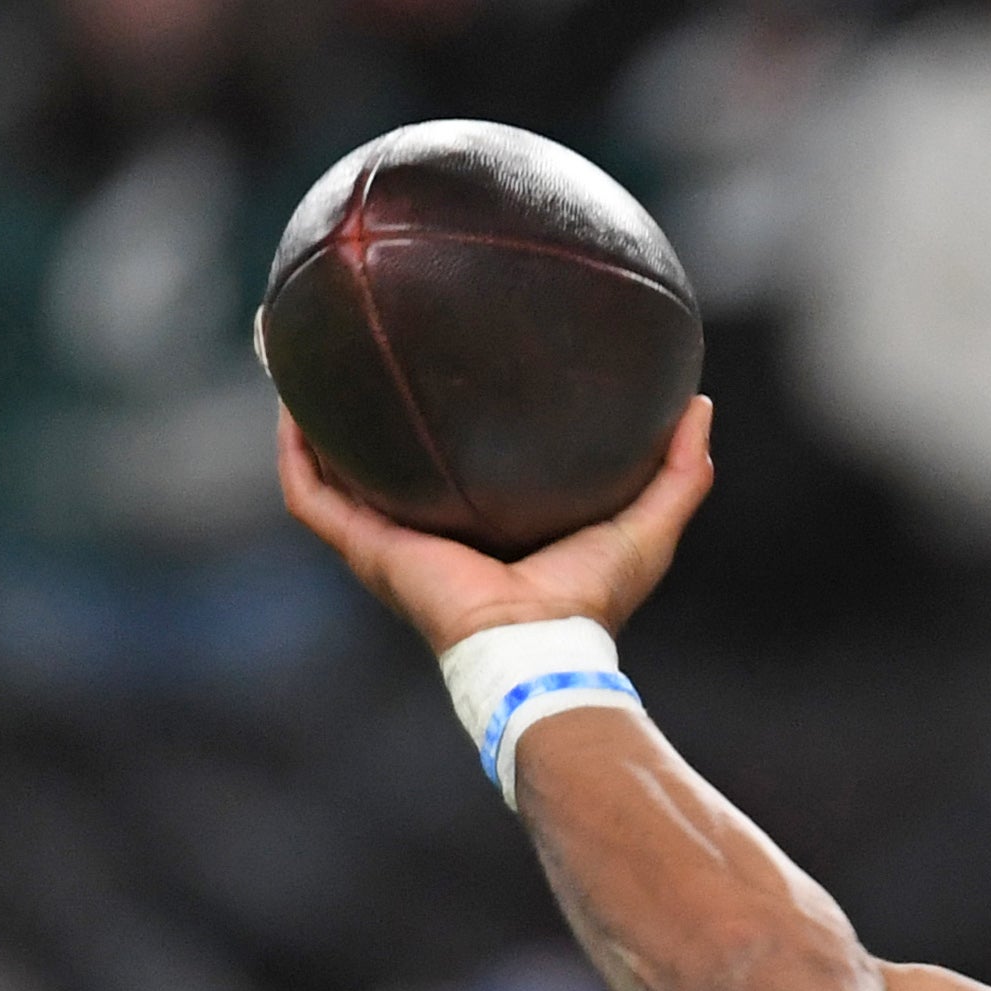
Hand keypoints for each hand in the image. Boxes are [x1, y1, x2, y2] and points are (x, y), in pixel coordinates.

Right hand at [276, 395, 714, 653]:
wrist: (541, 646)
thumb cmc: (593, 601)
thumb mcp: (648, 523)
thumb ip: (680, 470)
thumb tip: (700, 404)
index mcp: (482, 528)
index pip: (451, 466)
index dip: (441, 420)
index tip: (439, 363)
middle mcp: (426, 532)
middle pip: (378, 463)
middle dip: (360, 411)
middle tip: (351, 345)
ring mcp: (386, 542)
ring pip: (328, 472)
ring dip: (308, 420)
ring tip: (297, 356)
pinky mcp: (365, 550)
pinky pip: (310, 494)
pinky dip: (294, 451)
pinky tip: (290, 400)